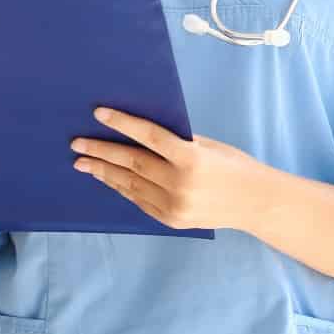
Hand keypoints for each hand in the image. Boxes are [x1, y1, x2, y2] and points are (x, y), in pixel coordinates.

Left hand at [71, 107, 258, 231]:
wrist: (255, 203)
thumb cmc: (235, 166)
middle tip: (78, 144)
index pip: (149, 137)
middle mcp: (179, 183)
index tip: (99, 114)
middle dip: (101, 152)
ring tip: (83, 163)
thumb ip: (178, 142)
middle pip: (132, 163)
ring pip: (130, 184)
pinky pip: (139, 201)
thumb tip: (142, 134)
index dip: (122, 124)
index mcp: (191, 158)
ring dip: (104, 172)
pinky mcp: (170, 220)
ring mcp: (173, 205)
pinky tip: (109, 179)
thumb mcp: (209, 146)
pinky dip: (122, 188)